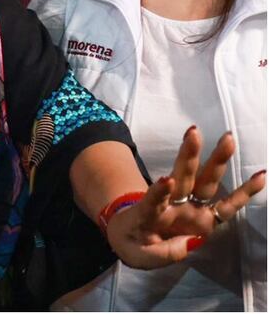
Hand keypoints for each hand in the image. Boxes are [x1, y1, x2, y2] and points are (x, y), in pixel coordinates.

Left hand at [106, 127, 265, 268]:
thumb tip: (191, 241)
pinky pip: (229, 205)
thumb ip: (163, 252)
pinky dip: (245, 191)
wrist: (134, 239)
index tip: (167, 179)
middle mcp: (172, 204)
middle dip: (189, 155)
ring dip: (216, 160)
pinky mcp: (206, 218)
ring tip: (228, 138)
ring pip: (204, 181)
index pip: (154, 200)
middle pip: (182, 177)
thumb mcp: (140, 256)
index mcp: (149, 213)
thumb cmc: (133, 242)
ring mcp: (190, 208)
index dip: (159, 191)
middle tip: (194, 131)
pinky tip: (261, 175)